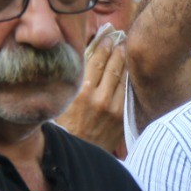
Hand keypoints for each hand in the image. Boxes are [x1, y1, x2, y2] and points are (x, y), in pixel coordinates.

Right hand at [58, 27, 127, 155]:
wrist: (77, 154)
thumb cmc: (65, 126)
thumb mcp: (62, 101)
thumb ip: (74, 80)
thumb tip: (85, 55)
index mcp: (80, 92)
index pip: (96, 60)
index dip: (103, 45)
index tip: (107, 35)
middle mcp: (98, 98)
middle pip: (112, 65)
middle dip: (117, 49)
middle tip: (120, 37)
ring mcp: (112, 108)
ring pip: (122, 77)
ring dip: (125, 61)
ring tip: (126, 49)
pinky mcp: (121, 117)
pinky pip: (126, 92)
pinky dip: (128, 79)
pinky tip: (128, 69)